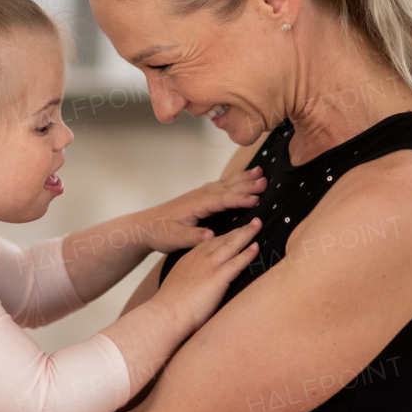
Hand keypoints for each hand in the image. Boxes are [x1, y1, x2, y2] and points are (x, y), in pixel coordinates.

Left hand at [141, 167, 265, 252]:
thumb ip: (193, 237)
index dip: (239, 199)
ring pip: (225, 184)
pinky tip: (242, 178)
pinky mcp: (200, 197)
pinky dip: (234, 181)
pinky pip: (221, 186)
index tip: (256, 200)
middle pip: (227, 188)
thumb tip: (211, 235)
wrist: (146, 226)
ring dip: (243, 179)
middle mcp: (200, 196)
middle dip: (246, 184)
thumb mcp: (175, 239)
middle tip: (266, 181)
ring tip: (260, 172)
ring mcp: (200, 195)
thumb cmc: (160, 233)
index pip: (221, 200)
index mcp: (196, 205)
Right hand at [155, 218, 260, 331]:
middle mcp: (198, 258)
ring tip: (257, 225)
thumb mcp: (179, 286)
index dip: (223, 236)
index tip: (234, 231)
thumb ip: (190, 282)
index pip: (209, 243)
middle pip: (222, 239)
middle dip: (238, 230)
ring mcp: (208, 266)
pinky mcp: (217, 277)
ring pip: (231, 245)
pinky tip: (256, 247)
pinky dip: (247, 254)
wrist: (165, 314)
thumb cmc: (170, 308)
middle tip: (252, 222)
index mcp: (188, 260)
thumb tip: (197, 289)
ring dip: (246, 234)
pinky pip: (236, 262)